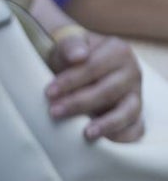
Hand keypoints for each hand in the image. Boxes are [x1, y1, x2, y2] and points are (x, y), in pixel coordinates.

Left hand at [46, 27, 144, 142]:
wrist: (80, 64)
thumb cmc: (72, 56)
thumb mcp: (67, 45)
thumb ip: (71, 46)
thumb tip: (79, 55)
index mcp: (118, 50)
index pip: (93, 67)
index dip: (70, 81)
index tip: (48, 92)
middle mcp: (132, 72)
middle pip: (107, 91)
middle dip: (79, 103)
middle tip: (54, 112)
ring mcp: (137, 93)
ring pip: (126, 111)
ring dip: (105, 124)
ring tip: (86, 133)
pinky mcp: (137, 113)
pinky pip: (136, 128)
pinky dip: (123, 135)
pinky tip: (105, 141)